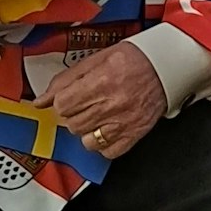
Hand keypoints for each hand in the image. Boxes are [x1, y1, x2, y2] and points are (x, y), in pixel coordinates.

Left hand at [34, 42, 166, 159]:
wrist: (169, 66)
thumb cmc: (136, 59)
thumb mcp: (98, 59)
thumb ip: (67, 80)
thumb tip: (41, 100)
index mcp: (101, 82)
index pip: (63, 105)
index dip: (64, 100)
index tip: (71, 96)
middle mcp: (112, 104)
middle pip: (72, 123)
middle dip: (75, 113)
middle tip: (88, 102)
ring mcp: (124, 122)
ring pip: (86, 140)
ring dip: (88, 129)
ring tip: (98, 115)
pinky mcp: (135, 134)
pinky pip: (107, 152)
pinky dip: (104, 143)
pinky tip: (108, 128)